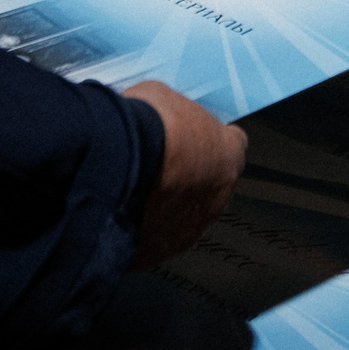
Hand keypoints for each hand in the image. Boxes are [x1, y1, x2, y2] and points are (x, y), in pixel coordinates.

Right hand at [121, 80, 245, 267]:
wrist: (115, 165)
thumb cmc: (145, 126)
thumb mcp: (162, 98)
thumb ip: (172, 114)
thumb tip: (159, 115)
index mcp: (228, 156)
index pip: (233, 146)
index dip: (210, 141)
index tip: (190, 138)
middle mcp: (218, 197)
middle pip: (210, 186)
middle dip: (187, 177)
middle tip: (158, 164)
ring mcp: (191, 228)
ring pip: (183, 217)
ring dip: (165, 205)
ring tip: (135, 189)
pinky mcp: (160, 251)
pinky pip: (153, 238)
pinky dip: (141, 227)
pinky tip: (122, 212)